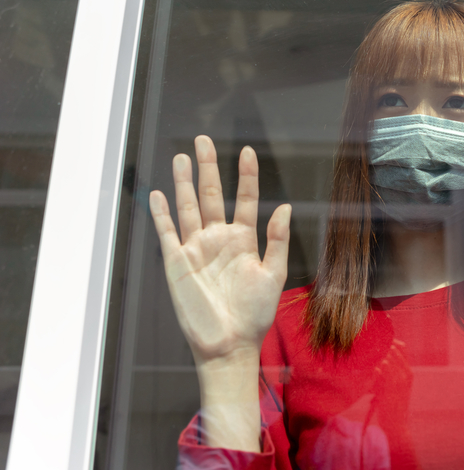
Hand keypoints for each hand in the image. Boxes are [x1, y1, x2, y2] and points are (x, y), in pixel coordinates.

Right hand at [149, 135, 290, 365]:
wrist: (228, 344)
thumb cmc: (254, 314)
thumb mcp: (273, 275)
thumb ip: (277, 240)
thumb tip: (285, 207)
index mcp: (243, 240)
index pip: (245, 199)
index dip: (246, 175)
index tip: (248, 151)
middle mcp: (218, 239)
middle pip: (211, 195)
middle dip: (208, 168)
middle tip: (203, 140)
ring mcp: (196, 248)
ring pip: (188, 207)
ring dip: (184, 183)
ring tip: (182, 158)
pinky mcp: (177, 262)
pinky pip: (168, 232)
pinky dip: (162, 213)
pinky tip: (159, 193)